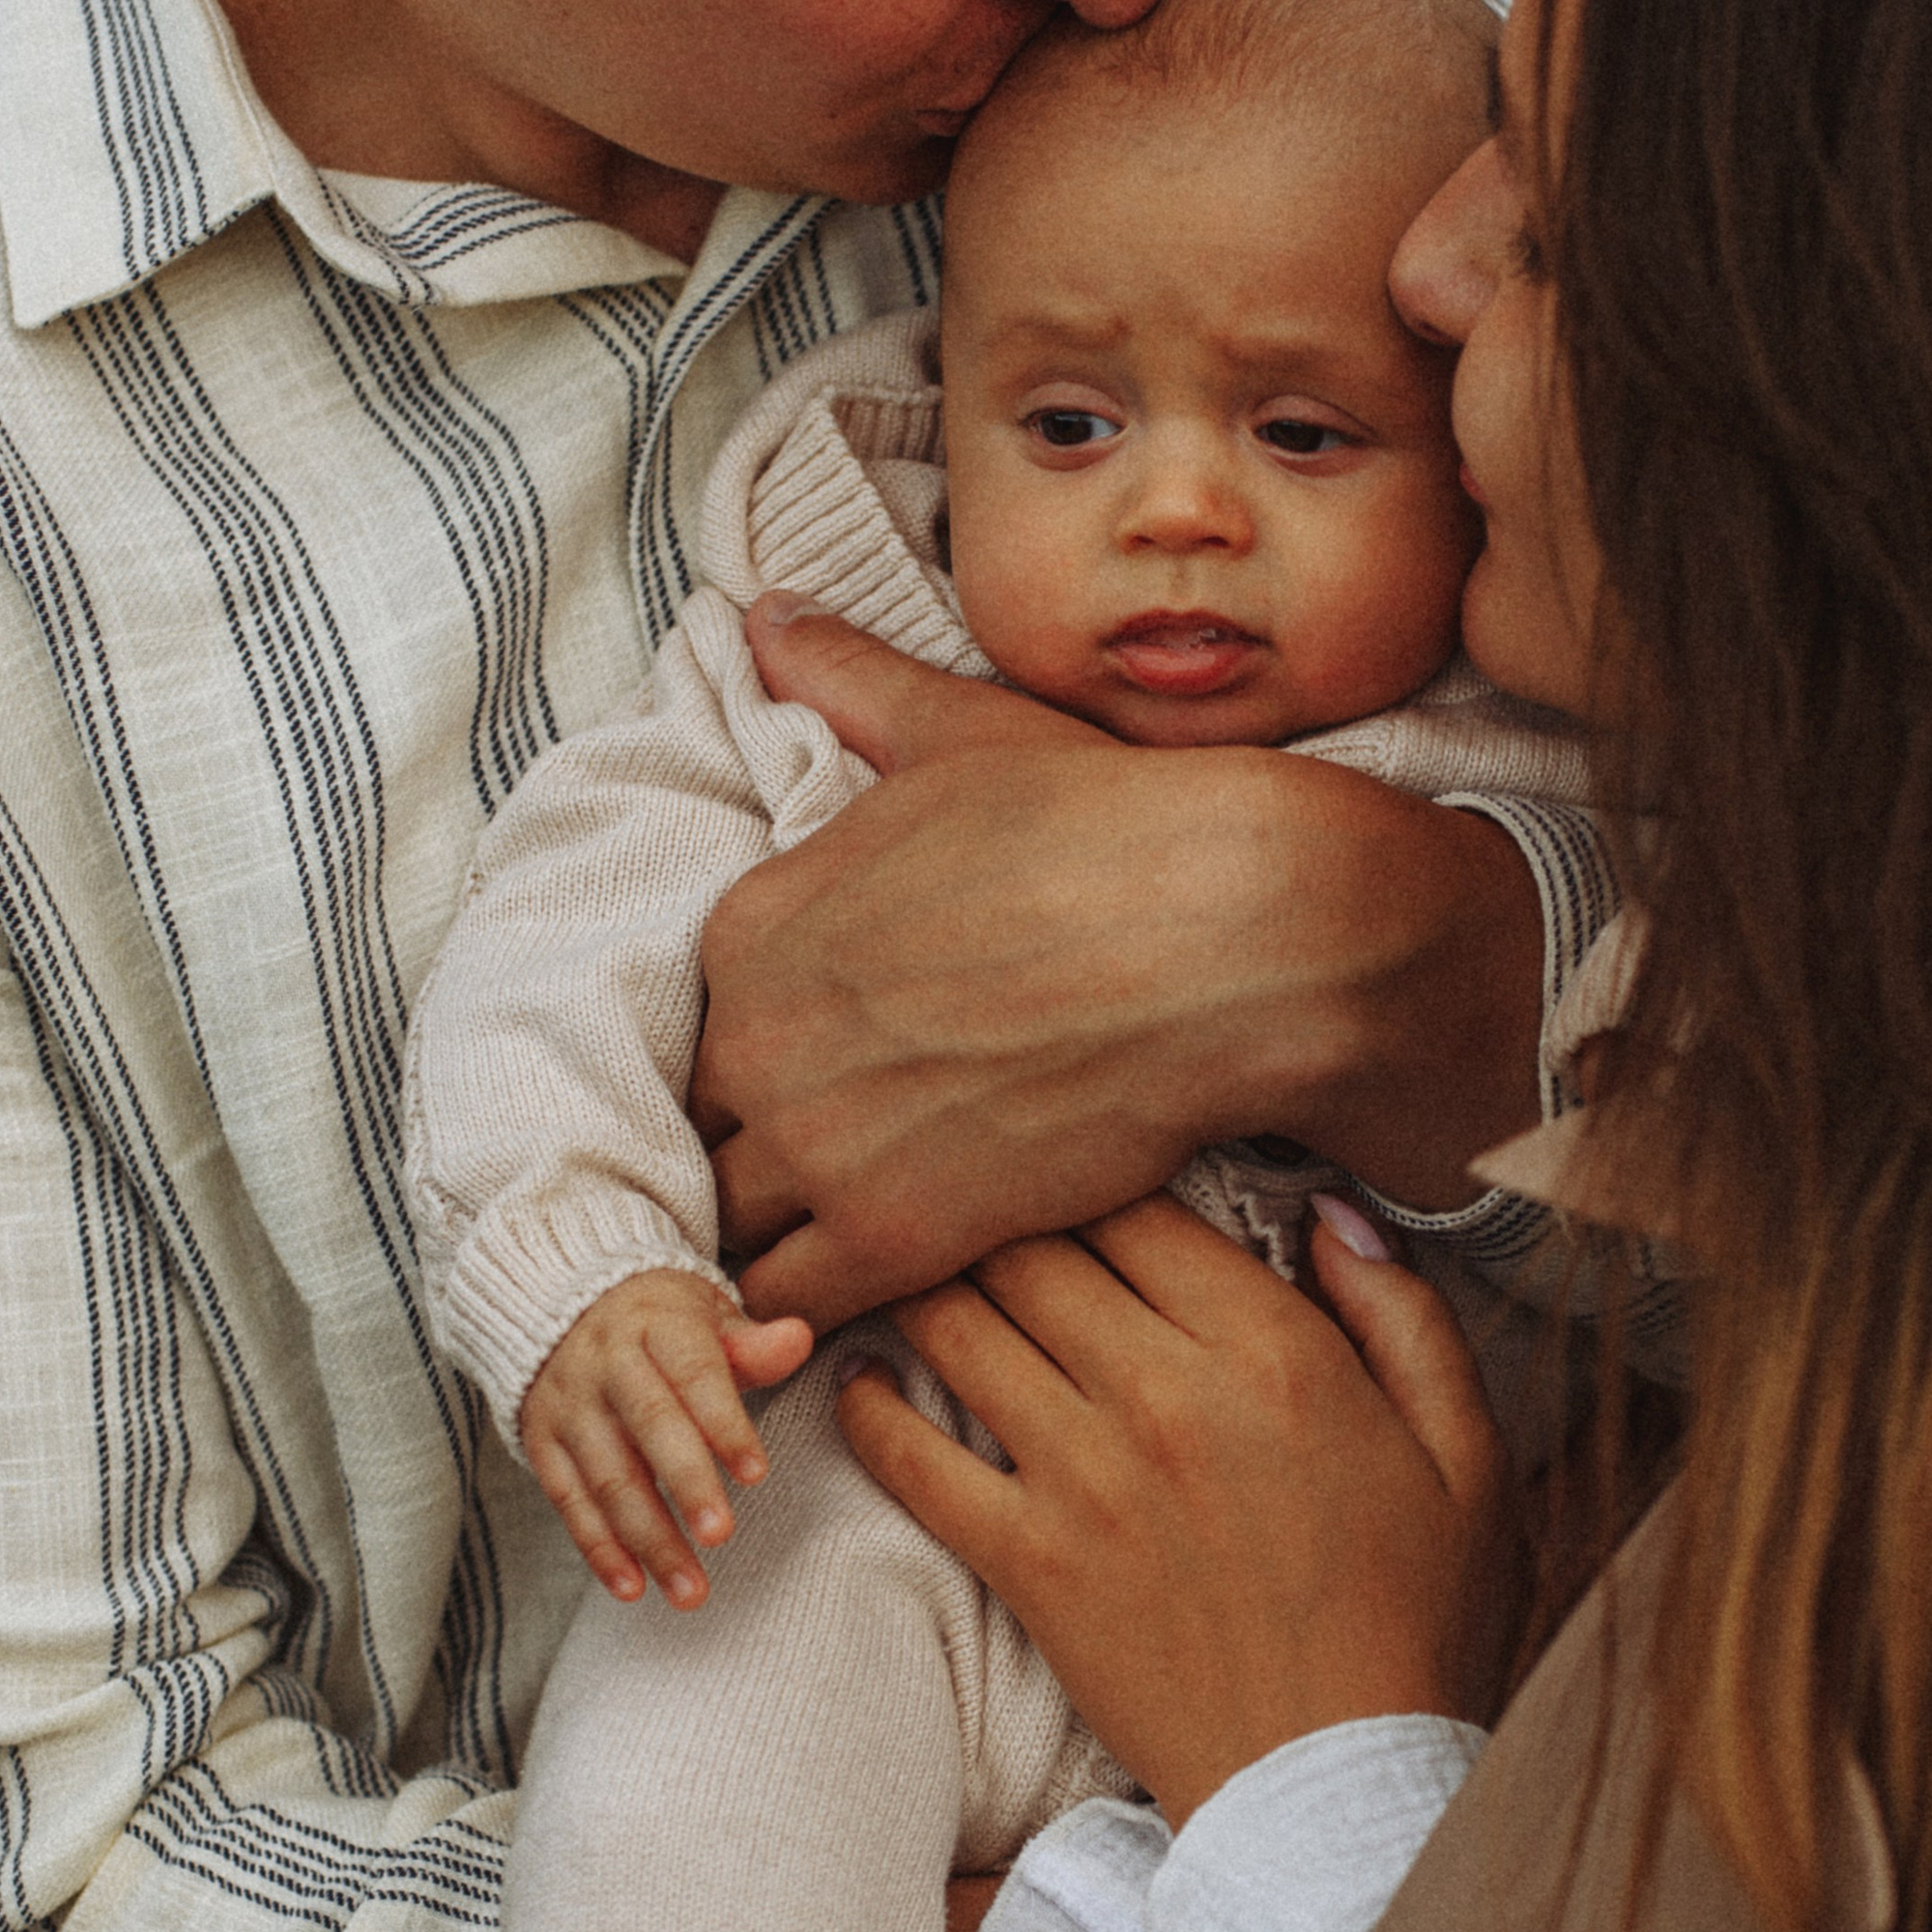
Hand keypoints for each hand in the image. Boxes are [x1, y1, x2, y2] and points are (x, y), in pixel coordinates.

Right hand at [521, 1269, 812, 1607]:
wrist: (564, 1305)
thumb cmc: (661, 1323)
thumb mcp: (706, 1314)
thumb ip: (750, 1343)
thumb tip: (798, 1338)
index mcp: (657, 1325)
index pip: (695, 1374)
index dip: (725, 1424)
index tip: (756, 1475)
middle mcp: (607, 1363)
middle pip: (649, 1426)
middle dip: (686, 1484)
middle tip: (721, 1536)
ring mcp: (570, 1405)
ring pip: (609, 1476)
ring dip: (648, 1538)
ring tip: (690, 1591)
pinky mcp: (542, 1442)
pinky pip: (569, 1500)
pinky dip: (599, 1548)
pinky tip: (633, 1587)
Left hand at [688, 597, 1546, 1330]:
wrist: (1234, 934)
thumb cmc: (1115, 823)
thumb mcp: (963, 734)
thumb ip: (852, 686)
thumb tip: (765, 615)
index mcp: (758, 919)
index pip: (698, 1020)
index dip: (750, 1055)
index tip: (806, 1077)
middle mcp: (760, 1031)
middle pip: (699, 1127)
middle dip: (741, 1154)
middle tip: (813, 1178)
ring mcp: (817, 1139)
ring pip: (725, 1225)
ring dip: (760, 1242)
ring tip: (813, 1255)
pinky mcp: (891, 1232)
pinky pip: (787, 1303)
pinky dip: (794, 1315)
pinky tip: (833, 1314)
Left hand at [836, 1197, 1519, 1822]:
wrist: (1339, 1790)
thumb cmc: (1415, 1622)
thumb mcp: (1468, 1457)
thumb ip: (1406, 1318)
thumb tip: (1336, 1212)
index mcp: (1277, 1352)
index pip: (1138, 1202)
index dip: (1091, 1165)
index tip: (1069, 1162)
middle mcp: (1168, 1393)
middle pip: (1033, 1244)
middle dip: (993, 1208)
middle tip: (964, 1196)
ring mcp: (1086, 1477)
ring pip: (960, 1322)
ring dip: (924, 1282)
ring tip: (904, 1263)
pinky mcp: (1029, 1562)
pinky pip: (912, 1457)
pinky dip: (870, 1406)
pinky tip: (861, 1379)